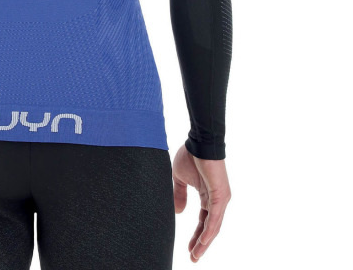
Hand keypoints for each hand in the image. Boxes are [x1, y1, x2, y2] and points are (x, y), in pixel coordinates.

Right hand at [172, 144, 230, 261]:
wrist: (199, 142)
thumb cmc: (190, 155)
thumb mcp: (180, 178)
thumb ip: (179, 195)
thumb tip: (178, 212)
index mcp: (207, 196)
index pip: (203, 221)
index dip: (196, 235)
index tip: (188, 248)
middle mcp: (216, 200)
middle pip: (209, 228)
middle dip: (201, 244)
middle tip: (193, 258)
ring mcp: (220, 199)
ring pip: (213, 226)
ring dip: (205, 242)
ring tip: (196, 255)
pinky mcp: (220, 195)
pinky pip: (215, 217)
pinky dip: (209, 230)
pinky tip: (204, 241)